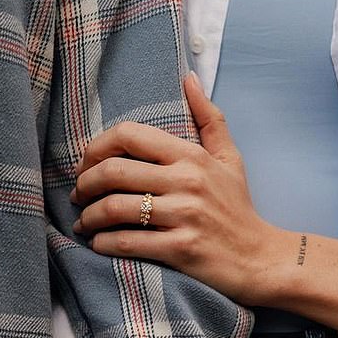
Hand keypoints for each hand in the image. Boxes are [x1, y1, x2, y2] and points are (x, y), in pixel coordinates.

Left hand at [72, 72, 286, 306]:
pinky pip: (127, 242)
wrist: (260, 258)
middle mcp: (185, 182)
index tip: (87, 164)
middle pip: (113, 171)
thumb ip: (209, 118)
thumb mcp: (230, 159)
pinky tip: (98, 244)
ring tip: (83, 223)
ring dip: (88, 217)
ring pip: (115, 208)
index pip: (129, 135)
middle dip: (84, 184)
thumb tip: (189, 78)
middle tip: (78, 196)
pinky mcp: (180, 249)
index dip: (96, 147)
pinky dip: (103, 243)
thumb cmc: (238, 208)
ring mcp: (183, 216)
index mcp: (191, 156)